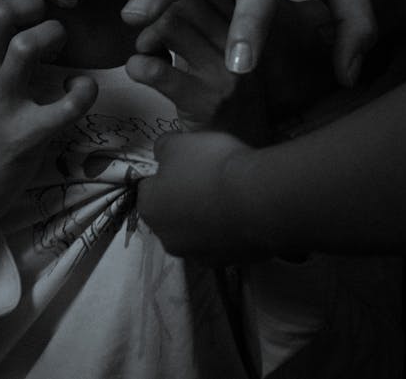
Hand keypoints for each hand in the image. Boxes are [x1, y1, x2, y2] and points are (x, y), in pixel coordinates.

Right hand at [0, 0, 96, 271]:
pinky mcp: (24, 136)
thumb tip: (8, 2)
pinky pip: (65, 106)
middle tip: (45, 16)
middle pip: (0, 11)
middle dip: (33, 3)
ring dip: (55, 36)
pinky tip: (81, 89)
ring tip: (60, 47)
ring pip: (27, 46)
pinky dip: (83, 90)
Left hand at [125, 0, 263, 138]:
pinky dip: (139, 65)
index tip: (166, 6)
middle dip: (158, 12)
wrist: (240, 152)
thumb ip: (203, 12)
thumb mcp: (221, 44)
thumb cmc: (221, 91)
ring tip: (146, 53)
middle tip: (152, 36)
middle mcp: (242, 42)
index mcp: (246, 22)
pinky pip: (158, 70)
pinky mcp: (204, 102)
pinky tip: (139, 70)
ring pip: (171, 23)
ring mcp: (226, 72)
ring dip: (147, 36)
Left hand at [137, 128, 256, 261]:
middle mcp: (167, 239)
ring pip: (196, 230)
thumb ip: (162, 149)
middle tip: (205, 177)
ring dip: (206, 216)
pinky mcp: (227, 263)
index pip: (148, 188)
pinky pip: (221, 241)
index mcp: (149, 209)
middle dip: (183, 197)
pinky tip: (241, 210)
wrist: (256, 199)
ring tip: (227, 194)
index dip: (166, 173)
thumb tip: (162, 155)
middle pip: (170, 213)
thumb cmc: (209, 166)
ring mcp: (197, 255)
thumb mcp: (179, 143)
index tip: (185, 163)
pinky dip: (227, 228)